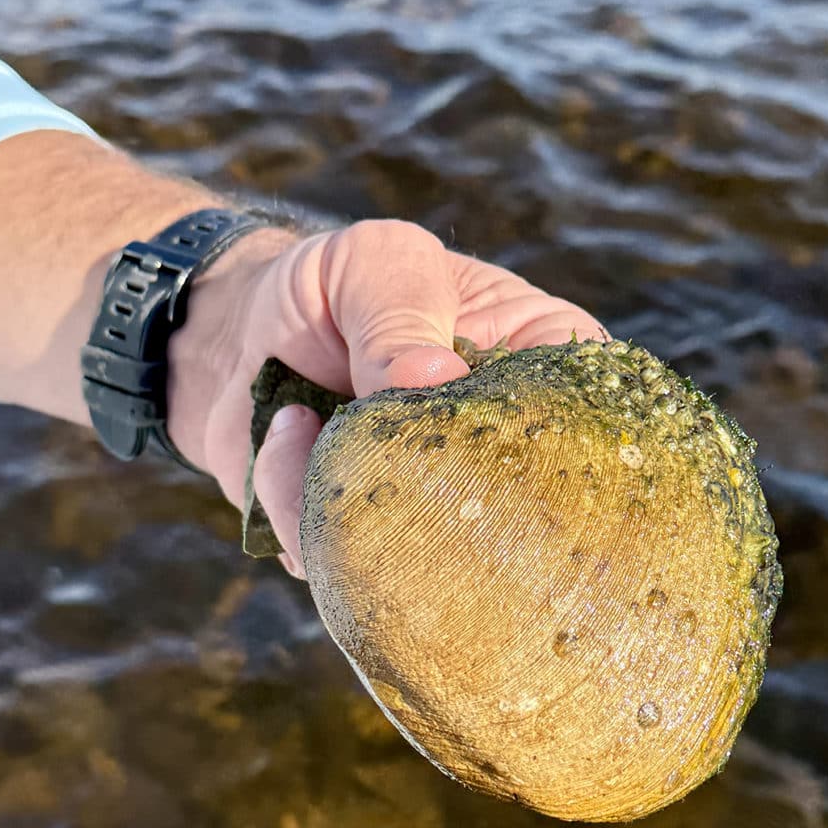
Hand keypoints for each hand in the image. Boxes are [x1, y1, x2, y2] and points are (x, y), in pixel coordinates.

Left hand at [170, 219, 608, 576]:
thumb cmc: (330, 288)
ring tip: (303, 417)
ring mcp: (440, 516)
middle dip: (441, 486)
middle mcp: (503, 459)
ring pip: (426, 557)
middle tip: (374, 433)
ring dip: (350, 490)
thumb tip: (430, 378)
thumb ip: (402, 309)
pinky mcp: (370, 555)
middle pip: (523, 517)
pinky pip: (344, 565)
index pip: (592, 423)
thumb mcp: (373, 262)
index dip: (560, 442)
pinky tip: (284, 435)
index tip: (480, 429)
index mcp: (541, 373)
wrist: (235, 339)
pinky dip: (298, 503)